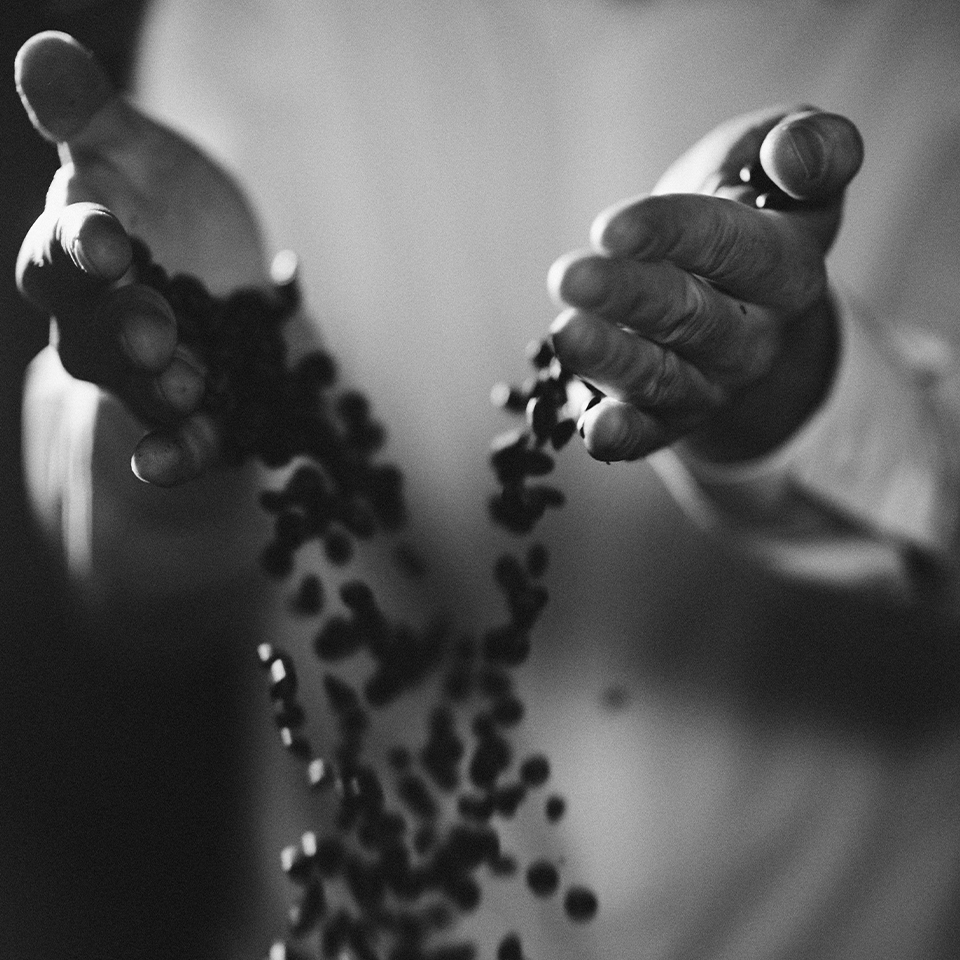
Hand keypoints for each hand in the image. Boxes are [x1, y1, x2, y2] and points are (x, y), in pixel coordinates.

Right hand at [16, 31, 269, 485]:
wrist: (217, 275)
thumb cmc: (167, 204)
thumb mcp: (139, 154)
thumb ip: (94, 121)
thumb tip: (44, 52)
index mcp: (82, 249)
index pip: (63, 249)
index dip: (78, 243)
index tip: (104, 236)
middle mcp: (99, 317)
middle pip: (92, 330)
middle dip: (122, 327)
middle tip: (154, 329)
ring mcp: (143, 372)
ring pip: (134, 388)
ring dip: (157, 391)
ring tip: (188, 388)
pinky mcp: (192, 411)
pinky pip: (179, 437)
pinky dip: (177, 451)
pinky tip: (176, 461)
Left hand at [547, 105, 863, 462]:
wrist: (745, 296)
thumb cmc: (752, 208)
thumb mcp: (785, 163)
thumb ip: (810, 147)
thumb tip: (798, 153)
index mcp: (789, 266)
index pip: (734, 246)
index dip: (673, 233)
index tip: (610, 227)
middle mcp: (755, 333)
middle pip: (691, 316)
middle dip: (629, 296)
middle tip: (569, 276)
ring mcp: (713, 381)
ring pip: (663, 376)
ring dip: (613, 360)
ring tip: (565, 335)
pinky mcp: (672, 416)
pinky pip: (651, 432)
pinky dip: (623, 435)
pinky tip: (591, 431)